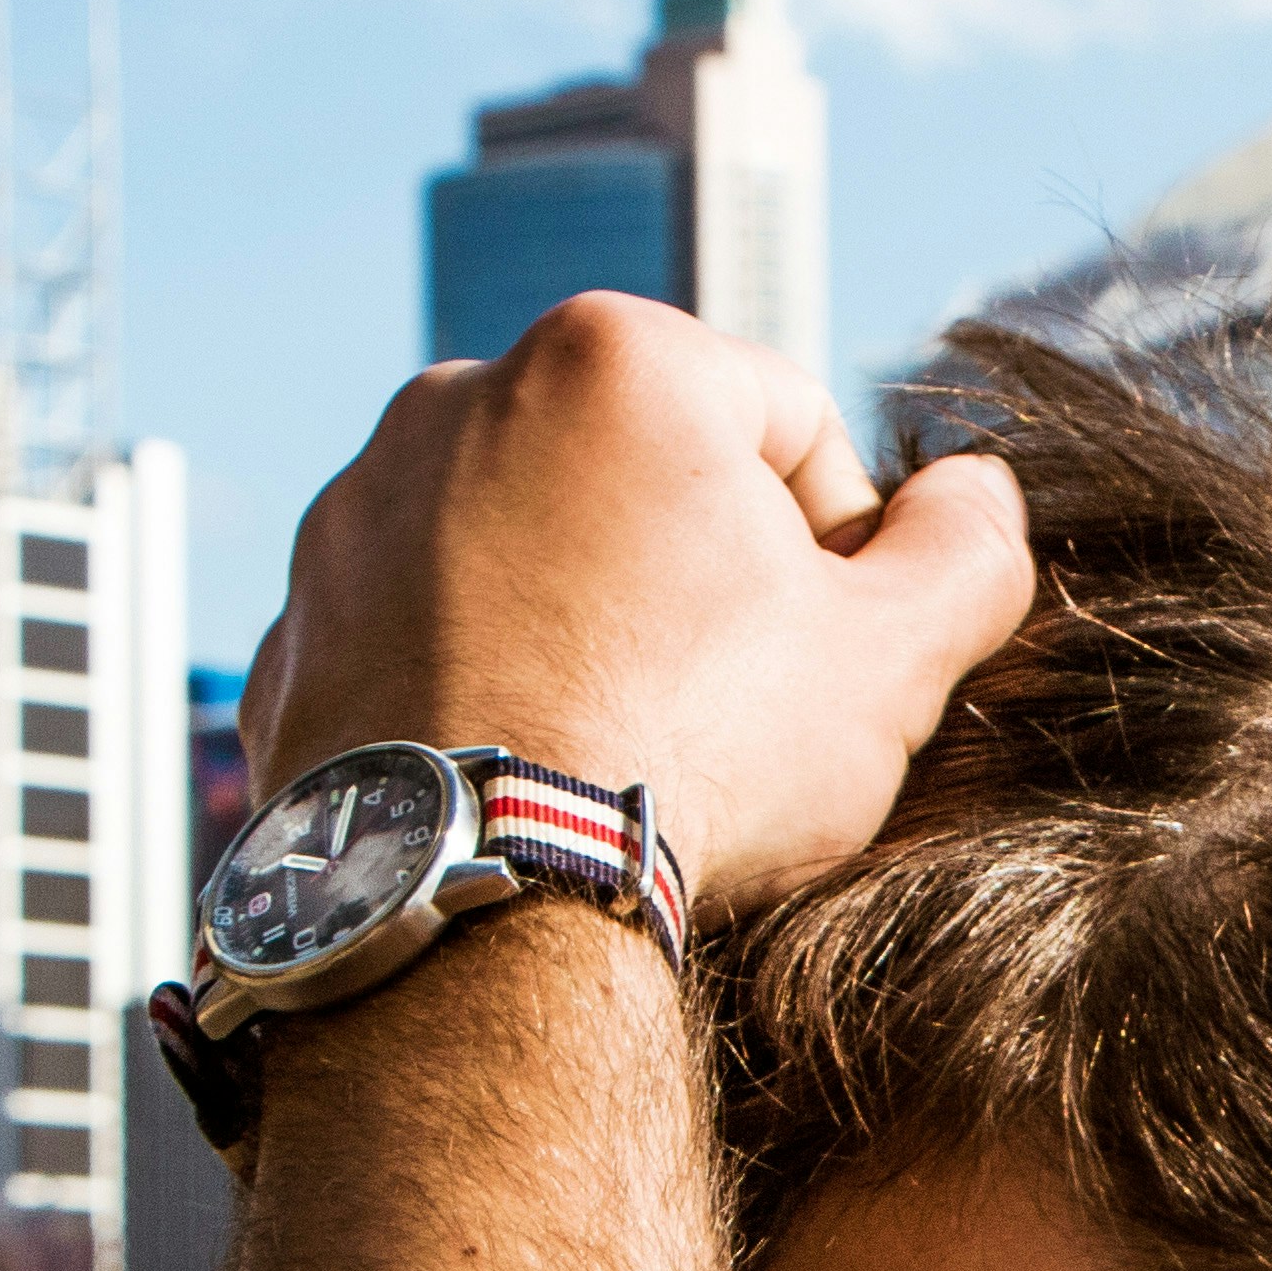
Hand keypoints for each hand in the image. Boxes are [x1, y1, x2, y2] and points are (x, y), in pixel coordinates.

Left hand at [238, 297, 1029, 914]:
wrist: (471, 913)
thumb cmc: (692, 761)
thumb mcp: (891, 659)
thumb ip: (968, 551)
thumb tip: (976, 496)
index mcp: (613, 357)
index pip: (790, 424)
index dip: (841, 549)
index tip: (825, 658)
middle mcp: (456, 397)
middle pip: (648, 478)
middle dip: (699, 578)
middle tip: (733, 716)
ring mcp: (355, 512)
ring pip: (530, 551)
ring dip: (589, 625)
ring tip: (622, 753)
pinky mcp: (295, 625)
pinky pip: (427, 635)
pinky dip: (481, 685)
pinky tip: (529, 779)